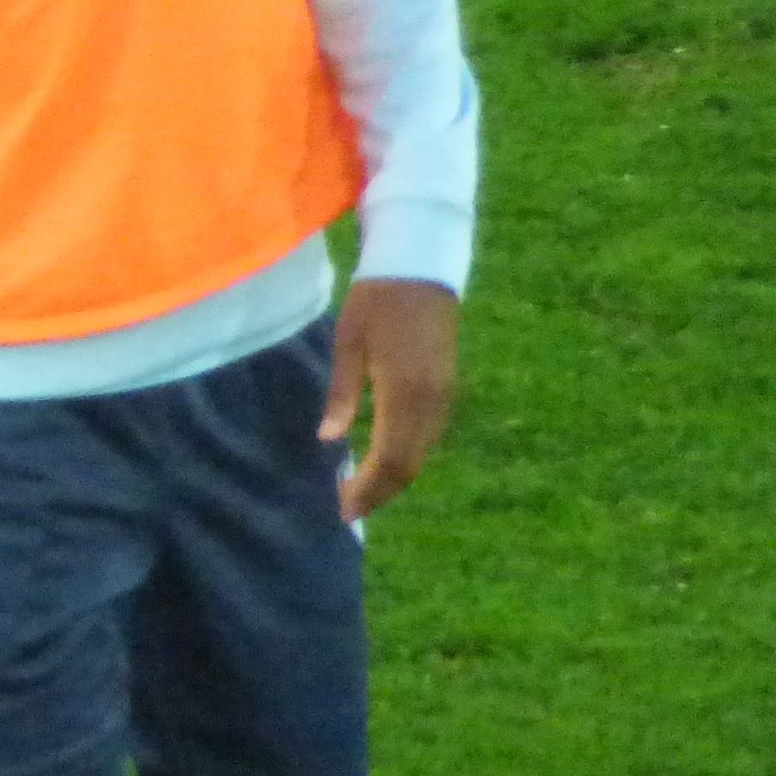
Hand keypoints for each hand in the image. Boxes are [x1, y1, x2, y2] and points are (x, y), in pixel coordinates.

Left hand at [318, 278, 457, 521]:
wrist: (420, 266)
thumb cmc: (375, 300)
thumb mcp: (348, 342)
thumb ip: (341, 395)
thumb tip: (328, 442)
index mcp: (404, 391)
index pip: (389, 460)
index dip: (368, 490)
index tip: (343, 508)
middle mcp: (431, 402)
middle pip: (409, 465)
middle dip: (379, 492)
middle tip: (348, 508)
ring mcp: (443, 396)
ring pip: (421, 454)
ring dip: (393, 478)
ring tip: (360, 490)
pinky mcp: (447, 388)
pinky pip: (428, 436)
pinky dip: (406, 456)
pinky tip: (382, 459)